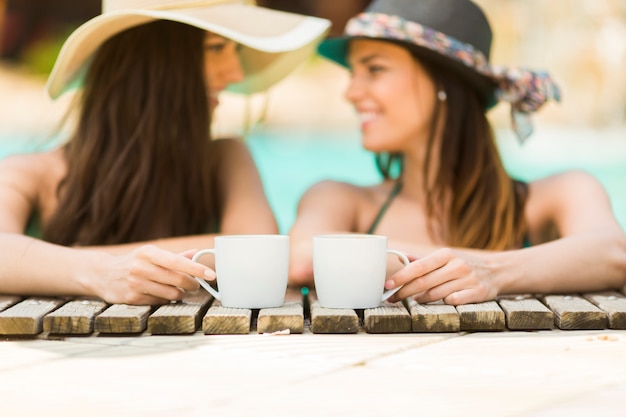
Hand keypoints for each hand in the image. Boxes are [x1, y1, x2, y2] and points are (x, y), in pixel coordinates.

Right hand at [88, 245, 215, 304]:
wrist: (103, 274)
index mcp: (149, 253)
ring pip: (171, 294)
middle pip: (178, 280)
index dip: (197, 269)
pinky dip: (165, 299)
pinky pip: (160, 302)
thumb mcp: (151, 254)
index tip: (211, 275)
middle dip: (192, 285)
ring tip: (178, 290)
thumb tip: (197, 253)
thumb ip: (175, 256)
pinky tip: (160, 294)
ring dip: (180, 294)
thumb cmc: (134, 262)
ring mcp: (136, 284)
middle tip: (195, 285)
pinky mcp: (132, 299)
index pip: (178, 262)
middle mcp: (141, 267)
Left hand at [384, 248, 498, 304]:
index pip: (419, 266)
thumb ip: (423, 260)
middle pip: (425, 282)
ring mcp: (468, 280)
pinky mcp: (478, 293)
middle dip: (405, 292)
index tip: (388, 284)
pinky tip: (438, 303)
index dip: (401, 276)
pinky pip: (454, 301)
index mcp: (446, 255)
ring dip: (422, 299)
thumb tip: (401, 258)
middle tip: (393, 298)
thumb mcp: (446, 257)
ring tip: (415, 300)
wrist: (497, 271)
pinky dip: (443, 303)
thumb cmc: (464, 264)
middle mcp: (457, 266)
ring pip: (437, 294)